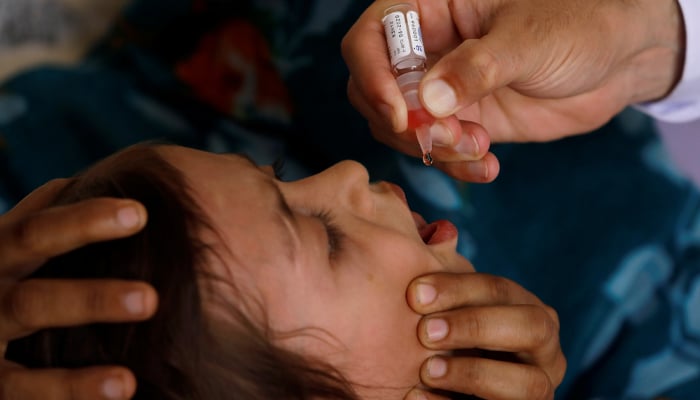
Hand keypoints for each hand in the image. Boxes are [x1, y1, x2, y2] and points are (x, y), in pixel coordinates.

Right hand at [0, 179, 156, 399]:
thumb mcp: (8, 247)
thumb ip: (40, 215)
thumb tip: (82, 180)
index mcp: (0, 253)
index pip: (38, 230)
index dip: (85, 221)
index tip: (139, 214)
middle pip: (34, 297)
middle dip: (91, 298)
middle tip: (150, 300)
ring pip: (29, 337)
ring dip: (78, 360)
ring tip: (129, 373)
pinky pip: (23, 393)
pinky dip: (70, 393)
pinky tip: (121, 391)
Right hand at [343, 0, 683, 178]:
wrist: (620, 58)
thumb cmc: (578, 23)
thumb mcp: (528, 38)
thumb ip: (477, 67)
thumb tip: (427, 101)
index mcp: (430, 10)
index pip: (369, 40)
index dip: (372, 78)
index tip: (400, 115)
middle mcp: (428, 50)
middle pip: (375, 92)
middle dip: (406, 125)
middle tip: (450, 136)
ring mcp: (443, 89)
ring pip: (403, 129)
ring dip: (434, 149)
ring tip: (479, 148)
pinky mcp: (465, 121)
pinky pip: (439, 152)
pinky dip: (456, 167)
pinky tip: (489, 167)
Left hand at [404, 272, 565, 399]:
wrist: (455, 388)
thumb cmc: (448, 340)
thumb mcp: (447, 308)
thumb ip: (443, 274)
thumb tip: (437, 232)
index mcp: (529, 311)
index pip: (501, 290)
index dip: (459, 289)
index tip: (415, 293)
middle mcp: (545, 350)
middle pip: (532, 327)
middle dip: (476, 325)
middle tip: (425, 331)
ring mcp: (539, 388)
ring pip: (531, 384)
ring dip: (474, 373)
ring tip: (426, 369)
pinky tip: (415, 396)